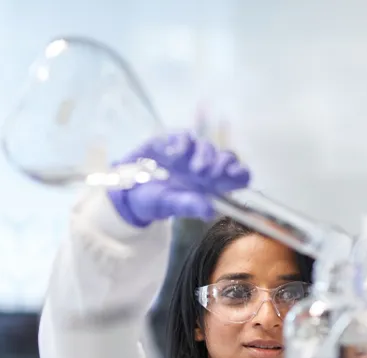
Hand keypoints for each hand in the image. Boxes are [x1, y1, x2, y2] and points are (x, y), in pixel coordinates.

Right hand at [108, 132, 250, 227]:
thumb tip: (209, 210)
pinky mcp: (173, 141)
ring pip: (207, 147)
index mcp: (211, 186)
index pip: (236, 176)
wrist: (126, 190)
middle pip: (226, 158)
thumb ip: (188, 205)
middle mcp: (204, 167)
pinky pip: (185, 137)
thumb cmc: (153, 201)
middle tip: (212, 174)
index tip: (236, 175)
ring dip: (205, 157)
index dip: (240, 173)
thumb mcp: (169, 206)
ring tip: (195, 170)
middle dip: (223, 163)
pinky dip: (184, 145)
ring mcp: (190, 153)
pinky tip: (176, 156)